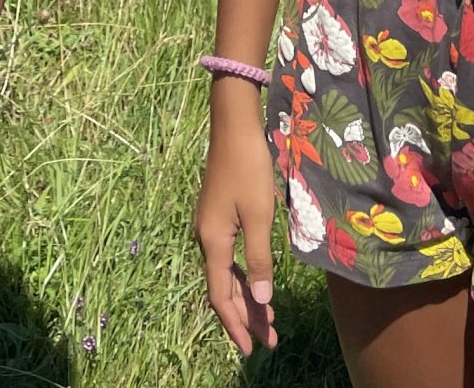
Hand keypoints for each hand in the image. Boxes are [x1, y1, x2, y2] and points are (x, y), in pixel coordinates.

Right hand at [195, 108, 278, 354]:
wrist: (234, 125)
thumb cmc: (249, 167)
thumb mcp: (260, 215)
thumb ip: (259, 259)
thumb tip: (261, 300)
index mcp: (212, 241)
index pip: (220, 295)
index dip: (236, 324)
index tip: (252, 348)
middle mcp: (205, 237)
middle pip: (221, 288)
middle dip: (244, 316)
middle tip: (268, 340)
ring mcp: (209, 226)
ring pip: (224, 274)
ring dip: (244, 298)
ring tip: (266, 320)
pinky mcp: (217, 216)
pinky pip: (226, 257)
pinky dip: (241, 276)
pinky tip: (254, 284)